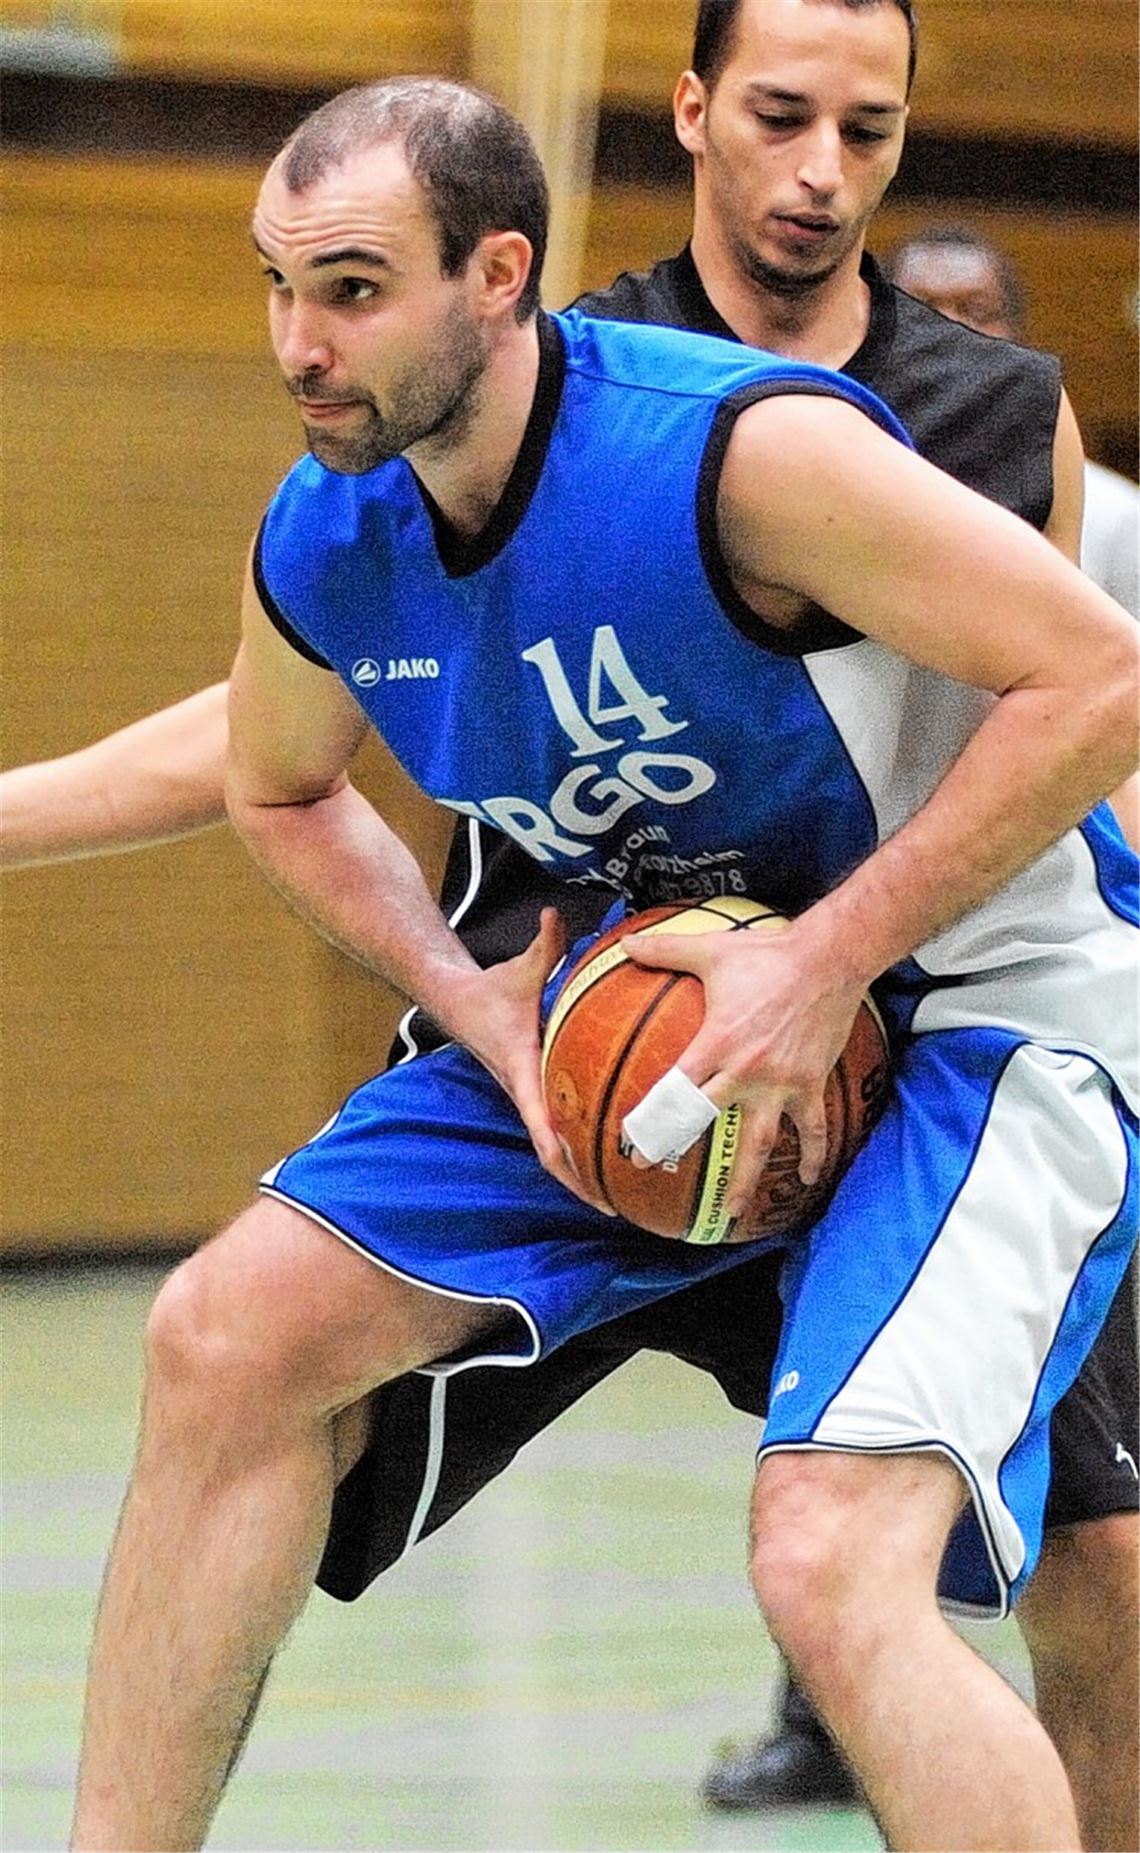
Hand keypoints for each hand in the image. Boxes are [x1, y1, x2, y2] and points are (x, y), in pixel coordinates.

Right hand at [457, 908, 613, 1214]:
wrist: (456, 1001)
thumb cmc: (491, 989)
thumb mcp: (521, 969)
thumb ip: (545, 944)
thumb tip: (556, 915)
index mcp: (522, 1072)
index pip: (543, 1128)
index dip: (568, 1161)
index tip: (595, 1187)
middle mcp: (525, 1093)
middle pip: (552, 1156)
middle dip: (582, 1185)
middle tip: (619, 1208)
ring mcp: (528, 1098)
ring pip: (553, 1149)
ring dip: (580, 1174)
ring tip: (620, 1197)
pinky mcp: (533, 1094)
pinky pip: (555, 1130)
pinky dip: (576, 1149)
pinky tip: (606, 1156)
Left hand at [623, 917, 865, 1217]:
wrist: (829, 959)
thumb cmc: (767, 954)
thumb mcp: (710, 950)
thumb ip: (664, 949)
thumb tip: (623, 941)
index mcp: (716, 1042)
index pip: (674, 1088)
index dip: (650, 1115)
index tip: (630, 1138)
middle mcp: (746, 1070)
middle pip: (706, 1120)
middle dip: (677, 1147)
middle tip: (653, 1170)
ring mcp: (781, 1083)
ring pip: (760, 1143)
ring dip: (745, 1179)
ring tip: (731, 1210)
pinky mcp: (810, 1083)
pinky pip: (811, 1128)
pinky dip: (812, 1155)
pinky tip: (807, 1179)